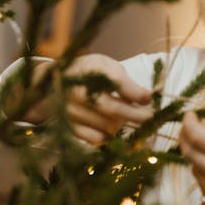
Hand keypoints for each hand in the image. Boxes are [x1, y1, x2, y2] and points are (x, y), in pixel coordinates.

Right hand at [25, 54, 152, 144]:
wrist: (53, 83)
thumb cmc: (88, 73)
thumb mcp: (104, 66)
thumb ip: (123, 80)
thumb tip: (146, 98)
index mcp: (88, 71)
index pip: (116, 82)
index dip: (135, 93)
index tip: (150, 98)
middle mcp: (77, 92)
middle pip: (113, 109)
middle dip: (137, 115)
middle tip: (152, 118)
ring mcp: (72, 112)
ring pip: (107, 126)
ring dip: (123, 125)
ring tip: (127, 117)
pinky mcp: (70, 128)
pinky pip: (96, 139)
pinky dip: (109, 136)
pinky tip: (113, 128)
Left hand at [179, 112, 204, 204]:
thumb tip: (203, 124)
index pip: (199, 136)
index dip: (188, 123)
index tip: (189, 116)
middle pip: (191, 153)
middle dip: (186, 137)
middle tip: (190, 128)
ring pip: (194, 168)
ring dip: (196, 155)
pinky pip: (202, 184)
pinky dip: (204, 172)